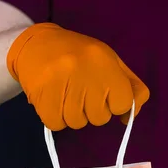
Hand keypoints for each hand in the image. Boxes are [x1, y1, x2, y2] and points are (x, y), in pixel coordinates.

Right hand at [7, 23, 149, 130]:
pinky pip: (56, 124)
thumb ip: (131, 87)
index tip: (105, 93)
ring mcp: (60, 81)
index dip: (115, 103)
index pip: (124, 104)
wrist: (35, 44)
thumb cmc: (80, 57)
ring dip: (73, 115)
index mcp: (105, 61)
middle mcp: (84, 70)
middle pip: (100, 118)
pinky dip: (56, 118)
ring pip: (77, 123)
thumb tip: (129, 117)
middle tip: (82, 92)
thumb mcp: (112, 62)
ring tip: (66, 95)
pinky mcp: (41, 93)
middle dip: (93, 110)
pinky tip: (54, 101)